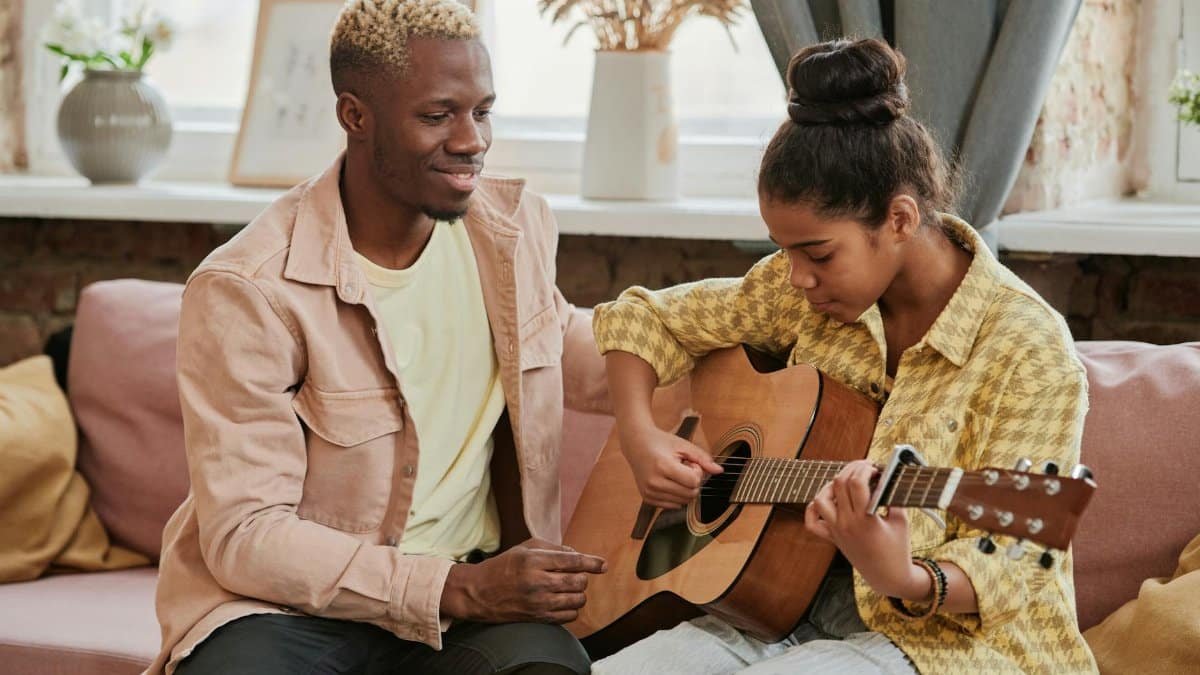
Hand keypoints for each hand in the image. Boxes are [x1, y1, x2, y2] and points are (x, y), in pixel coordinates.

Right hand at [440, 538, 606, 623]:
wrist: (479, 592)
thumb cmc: (504, 566)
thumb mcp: (525, 548)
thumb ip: (554, 548)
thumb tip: (579, 555)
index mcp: (533, 561)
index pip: (572, 561)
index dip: (592, 562)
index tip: (603, 565)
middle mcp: (537, 582)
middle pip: (578, 581)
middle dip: (582, 577)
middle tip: (573, 574)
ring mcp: (538, 603)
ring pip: (577, 600)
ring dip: (578, 593)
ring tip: (568, 588)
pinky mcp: (538, 618)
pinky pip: (569, 616)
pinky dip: (572, 608)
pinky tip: (562, 601)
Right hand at [620, 423, 722, 508]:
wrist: (636, 444)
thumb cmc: (661, 442)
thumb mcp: (683, 445)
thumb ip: (703, 458)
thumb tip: (719, 471)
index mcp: (663, 467)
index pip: (694, 482)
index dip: (697, 472)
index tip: (690, 463)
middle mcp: (654, 482)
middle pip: (690, 494)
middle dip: (693, 482)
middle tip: (684, 468)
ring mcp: (649, 493)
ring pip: (683, 502)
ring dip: (685, 490)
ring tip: (676, 474)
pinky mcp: (647, 499)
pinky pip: (673, 506)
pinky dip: (677, 496)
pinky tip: (670, 482)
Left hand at [804, 460, 929, 601]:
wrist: (888, 577)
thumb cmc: (898, 549)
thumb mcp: (901, 520)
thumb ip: (892, 496)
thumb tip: (886, 475)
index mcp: (865, 520)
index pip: (856, 483)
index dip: (865, 469)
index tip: (875, 468)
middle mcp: (846, 524)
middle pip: (838, 484)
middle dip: (852, 469)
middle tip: (865, 468)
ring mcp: (836, 531)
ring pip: (820, 499)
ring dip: (832, 485)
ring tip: (849, 483)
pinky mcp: (832, 538)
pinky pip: (811, 522)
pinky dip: (814, 508)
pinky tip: (828, 501)